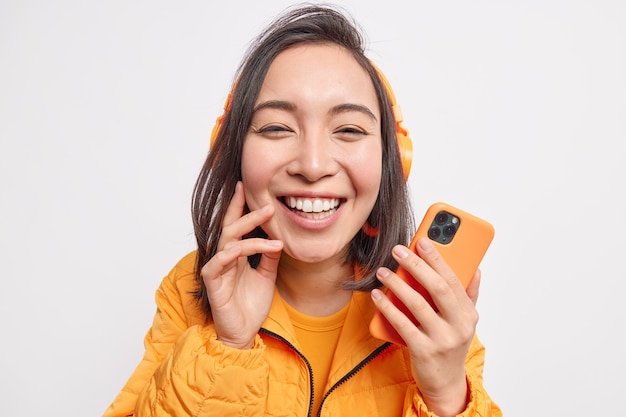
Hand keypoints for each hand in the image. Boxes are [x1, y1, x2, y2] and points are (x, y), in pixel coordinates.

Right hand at [200, 181, 282, 348]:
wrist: (244, 334)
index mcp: (235, 255)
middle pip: (231, 228)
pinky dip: (230, 254)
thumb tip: (278, 237)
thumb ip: (269, 257)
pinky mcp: (213, 284)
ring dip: (248, 230)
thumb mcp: (267, 276)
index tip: (247, 187)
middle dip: (248, 212)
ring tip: (268, 220)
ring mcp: (218, 269)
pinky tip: (244, 249)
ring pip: (228, 241)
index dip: (240, 206)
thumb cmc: (251, 306)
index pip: (237, 226)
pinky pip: (217, 264)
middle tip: (268, 204)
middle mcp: (224, 258)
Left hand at [371, 238, 479, 416]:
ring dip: (398, 284)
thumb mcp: (465, 321)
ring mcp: (442, 339)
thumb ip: (469, 295)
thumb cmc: (451, 344)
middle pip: (436, 288)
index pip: (453, 279)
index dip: (438, 258)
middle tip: (398, 250)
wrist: (445, 383)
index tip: (422, 240)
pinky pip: (402, 324)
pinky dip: (388, 307)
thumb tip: (476, 268)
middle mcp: (459, 325)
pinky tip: (378, 296)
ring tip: (383, 271)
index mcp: (468, 313)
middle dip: (416, 265)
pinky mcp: (423, 351)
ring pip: (417, 304)